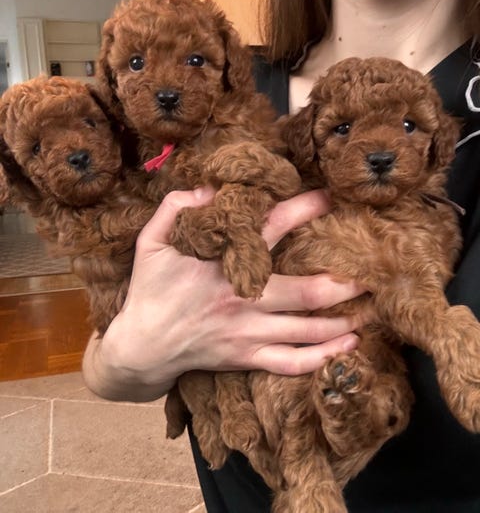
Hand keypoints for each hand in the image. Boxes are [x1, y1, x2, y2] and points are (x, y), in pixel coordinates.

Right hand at [83, 187, 366, 400]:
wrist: (141, 347)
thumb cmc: (149, 291)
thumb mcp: (150, 241)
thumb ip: (176, 208)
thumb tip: (212, 190)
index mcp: (222, 266)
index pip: (271, 230)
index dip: (304, 210)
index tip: (330, 198)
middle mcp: (242, 300)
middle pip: (305, 291)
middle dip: (344, 281)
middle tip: (373, 271)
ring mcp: (247, 333)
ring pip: (306, 330)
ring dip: (343, 319)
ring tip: (372, 308)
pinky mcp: (246, 358)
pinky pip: (291, 363)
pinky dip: (323, 358)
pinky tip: (348, 347)